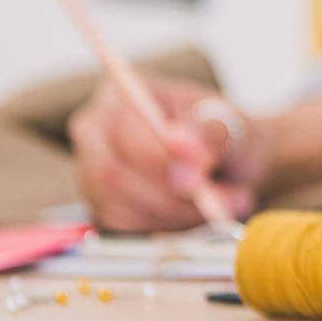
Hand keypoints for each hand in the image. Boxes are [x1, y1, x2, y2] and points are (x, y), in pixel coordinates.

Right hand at [69, 77, 264, 232]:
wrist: (230, 157)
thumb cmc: (225, 131)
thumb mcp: (230, 123)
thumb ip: (207, 132)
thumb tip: (179, 147)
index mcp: (122, 93)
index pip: (123, 133)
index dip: (160, 162)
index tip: (201, 179)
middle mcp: (95, 131)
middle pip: (111, 174)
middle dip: (170, 196)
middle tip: (223, 200)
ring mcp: (91, 171)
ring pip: (120, 207)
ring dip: (177, 214)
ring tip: (223, 202)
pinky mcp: (102, 206)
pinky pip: (125, 227)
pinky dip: (168, 226)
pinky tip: (197, 211)